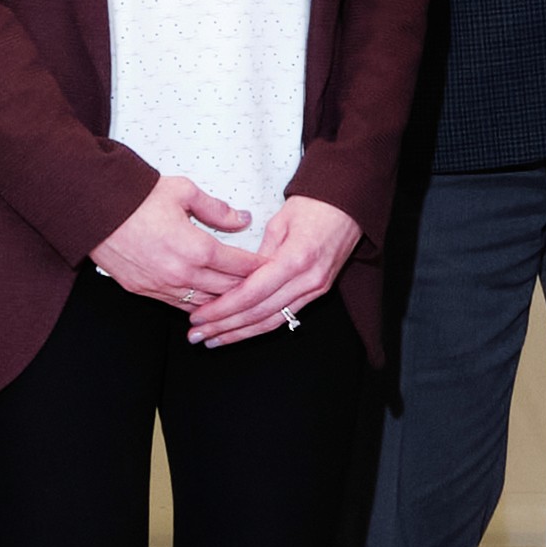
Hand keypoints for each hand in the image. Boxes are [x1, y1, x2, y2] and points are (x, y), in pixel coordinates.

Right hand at [92, 166, 255, 314]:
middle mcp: (180, 273)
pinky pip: (179, 306)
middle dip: (248, 288)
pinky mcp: (142, 290)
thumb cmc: (136, 196)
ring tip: (240, 298)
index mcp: (196, 248)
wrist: (92, 209)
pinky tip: (209, 304)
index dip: (260, 267)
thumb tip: (243, 218)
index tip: (274, 267)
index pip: (239, 266)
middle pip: (226, 290)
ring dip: (223, 302)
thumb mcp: (183, 191)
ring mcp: (160, 286)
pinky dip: (197, 306)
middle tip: (264, 285)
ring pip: (204, 303)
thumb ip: (217, 209)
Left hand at [185, 195, 358, 346]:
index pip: (252, 293)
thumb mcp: (279, 222)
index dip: (222, 308)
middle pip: (259, 312)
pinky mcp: (317, 292)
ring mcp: (315, 289)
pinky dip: (259, 327)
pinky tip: (239, 333)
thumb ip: (257, 254)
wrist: (349, 206)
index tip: (199, 316)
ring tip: (212, 340)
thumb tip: (236, 277)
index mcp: (296, 258)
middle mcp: (308, 279)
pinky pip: (284, 316)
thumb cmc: (315, 206)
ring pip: (272, 321)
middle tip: (196, 335)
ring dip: (239, 334)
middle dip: (224, 327)